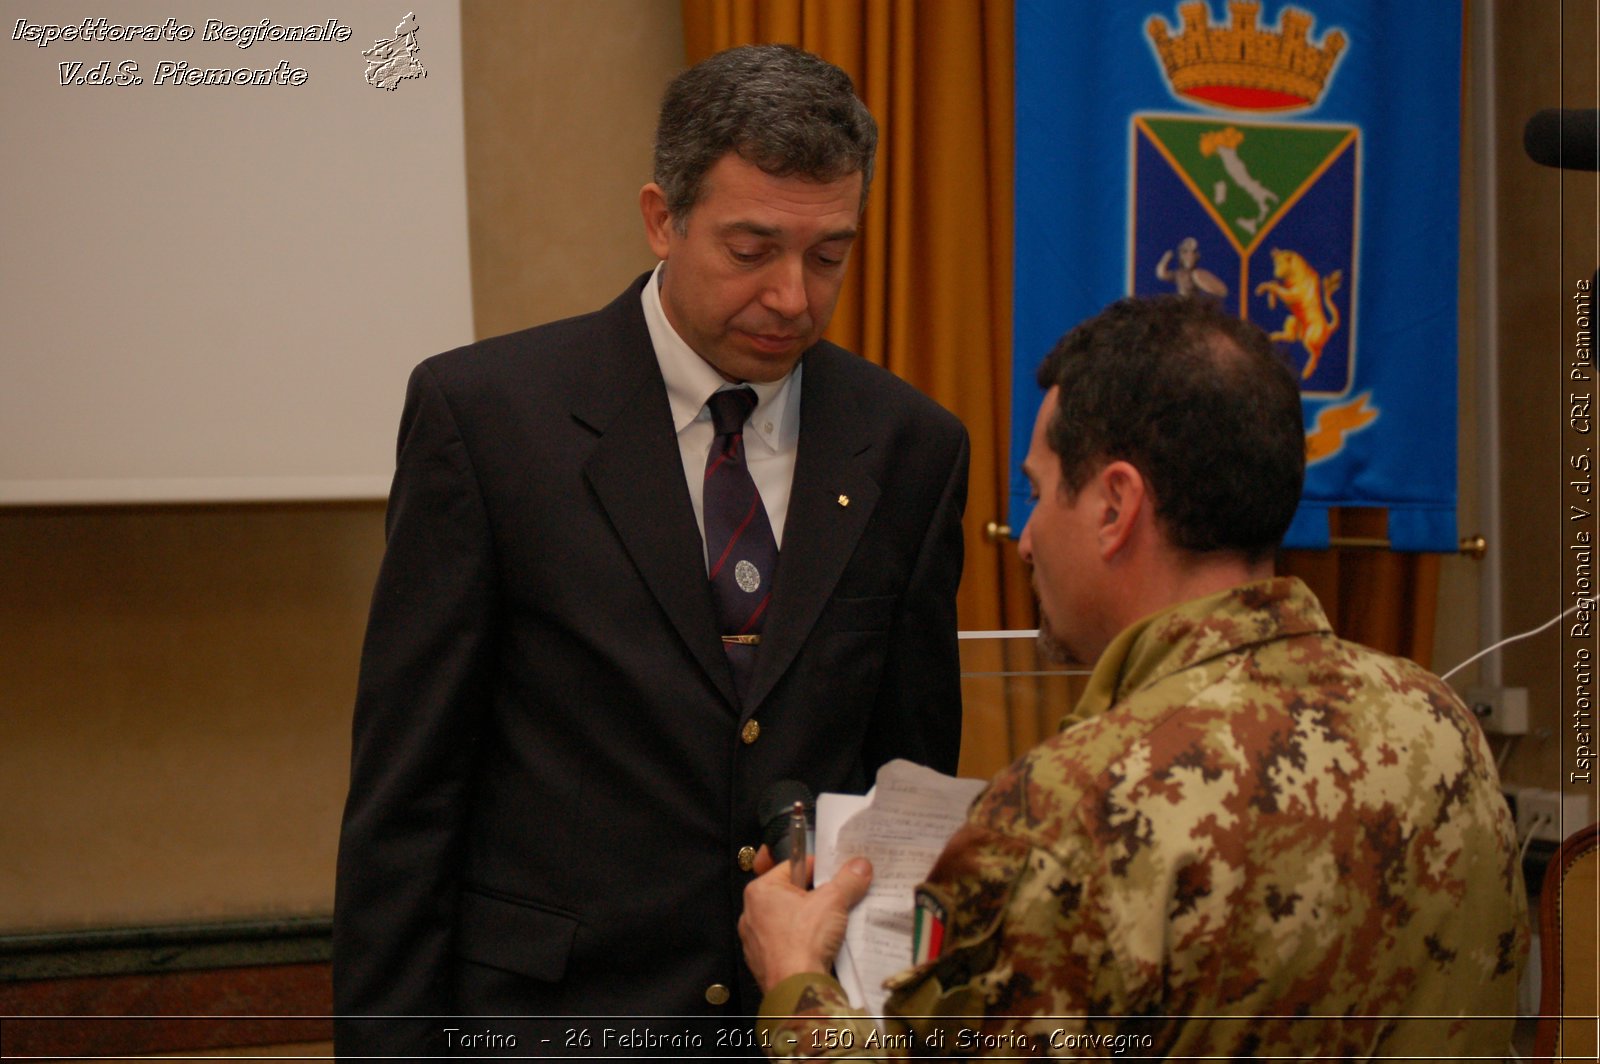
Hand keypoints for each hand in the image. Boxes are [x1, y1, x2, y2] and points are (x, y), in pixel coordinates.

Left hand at [739, 849, 872, 991]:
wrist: (797, 989)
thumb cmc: (804, 942)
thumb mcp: (833, 901)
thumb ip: (848, 879)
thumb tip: (860, 867)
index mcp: (761, 891)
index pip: (793, 866)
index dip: (819, 869)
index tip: (836, 875)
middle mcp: (752, 913)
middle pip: (791, 894)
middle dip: (815, 898)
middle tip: (836, 901)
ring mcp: (756, 940)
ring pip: (788, 920)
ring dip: (808, 922)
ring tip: (829, 927)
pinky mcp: (764, 962)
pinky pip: (786, 944)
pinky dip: (801, 944)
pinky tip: (818, 948)